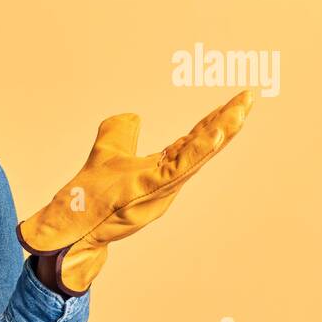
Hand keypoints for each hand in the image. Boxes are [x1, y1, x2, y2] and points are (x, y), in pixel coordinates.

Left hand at [17, 90, 254, 295]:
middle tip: (250, 97)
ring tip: (241, 110)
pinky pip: (179, 169)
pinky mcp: (148, 190)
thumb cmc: (89, 194)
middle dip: (228, 121)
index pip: (195, 140)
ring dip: (222, 132)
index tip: (237, 100)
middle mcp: (168, 178)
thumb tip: (132, 115)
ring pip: (198, 156)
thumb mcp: (107, 151)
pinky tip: (216, 133)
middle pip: (204, 145)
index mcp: (162, 168)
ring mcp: (161, 186)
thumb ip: (121, 131)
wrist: (71, 223)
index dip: (215, 120)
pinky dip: (200, 151)